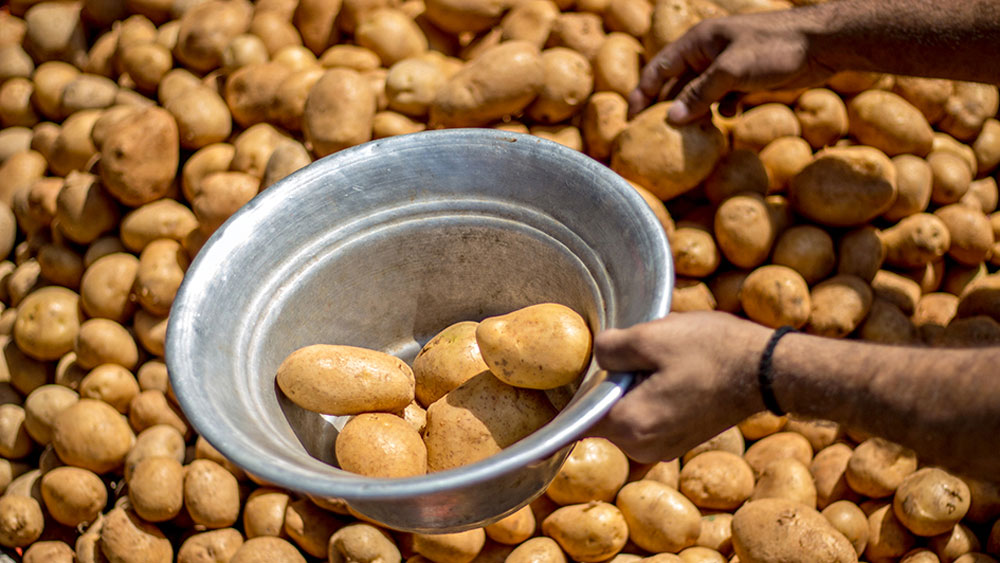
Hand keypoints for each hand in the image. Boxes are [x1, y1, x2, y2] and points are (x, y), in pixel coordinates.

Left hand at [588, 311, 772, 462]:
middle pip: (602, 412)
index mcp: (630, 426)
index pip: (579, 414)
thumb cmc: (711, 351)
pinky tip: (673, 372)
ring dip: (631, 387)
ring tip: (661, 361)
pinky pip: (647, 417)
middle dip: (610, 382)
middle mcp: (642, 448)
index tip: (588, 365)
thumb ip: (610, 348)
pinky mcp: (678, 440)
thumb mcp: (652, 337)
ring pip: (625, 414)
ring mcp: (662, 448)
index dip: (579, 385)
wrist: (767, 370)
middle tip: (637, 352)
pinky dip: (649, 395)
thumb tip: (596, 356)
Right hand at [630, 9, 835, 123]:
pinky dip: (720, 110)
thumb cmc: (774, 48)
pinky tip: (727, 119)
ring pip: (699, 93)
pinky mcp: (746, 78)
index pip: (658, 68)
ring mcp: (727, 66)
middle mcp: (708, 53)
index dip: (642, 93)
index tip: (631, 120)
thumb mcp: (731, 71)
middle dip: (666, 107)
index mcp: (698, 42)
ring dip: (694, 112)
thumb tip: (671, 119)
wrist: (821, 44)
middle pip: (676, 83)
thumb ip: (700, 94)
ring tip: (687, 135)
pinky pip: (722, 98)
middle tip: (652, 135)